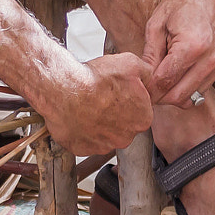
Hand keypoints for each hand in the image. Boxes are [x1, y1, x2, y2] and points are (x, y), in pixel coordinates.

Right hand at [37, 52, 154, 155]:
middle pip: (124, 125)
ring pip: (105, 135)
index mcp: (142, 119)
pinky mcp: (82, 149)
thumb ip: (146, 73)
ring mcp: (103, 146)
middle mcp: (125, 137)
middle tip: (103, 98)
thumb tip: (148, 77)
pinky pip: (85, 141)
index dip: (129, 99)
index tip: (118, 92)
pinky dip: (82, 130)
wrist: (65, 90)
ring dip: (98, 123)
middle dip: (115, 114)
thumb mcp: (131, 64)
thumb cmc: (96, 79)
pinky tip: (78, 116)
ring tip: (88, 106)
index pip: (141, 111)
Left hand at [143, 0, 214, 106]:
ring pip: (188, 99)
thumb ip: (150, 55)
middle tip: (145, 87)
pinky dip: (183, 91)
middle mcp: (208, 60)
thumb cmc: (183, 6)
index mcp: (191, 46)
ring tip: (160, 80)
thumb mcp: (157, 25)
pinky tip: (174, 77)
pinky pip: (197, 93)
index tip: (137, 86)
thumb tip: (143, 80)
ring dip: (171, 95)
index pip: (164, 81)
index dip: (147, 88)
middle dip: (158, 96)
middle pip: (177, 96)